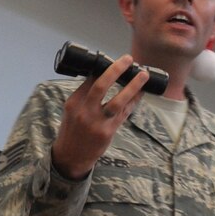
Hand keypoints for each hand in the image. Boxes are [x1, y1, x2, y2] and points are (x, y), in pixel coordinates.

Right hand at [50, 55, 147, 179]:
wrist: (71, 156)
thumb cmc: (73, 129)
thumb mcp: (72, 110)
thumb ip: (85, 96)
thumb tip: (103, 76)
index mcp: (74, 102)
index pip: (90, 79)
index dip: (106, 68)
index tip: (117, 61)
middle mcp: (84, 111)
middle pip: (101, 85)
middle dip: (116, 70)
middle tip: (128, 59)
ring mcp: (97, 122)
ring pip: (118, 101)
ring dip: (133, 86)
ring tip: (143, 75)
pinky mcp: (108, 132)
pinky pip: (125, 113)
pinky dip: (134, 101)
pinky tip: (141, 93)